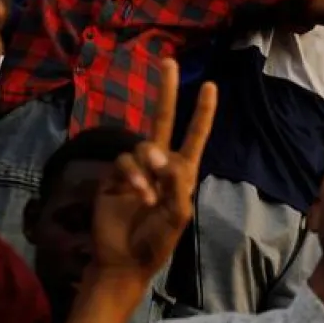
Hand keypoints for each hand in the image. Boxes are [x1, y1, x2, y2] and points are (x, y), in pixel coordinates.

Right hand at [90, 59, 215, 291]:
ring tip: (151, 193)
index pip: (194, 136)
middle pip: (163, 120)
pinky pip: (124, 162)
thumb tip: (165, 160)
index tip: (209, 86)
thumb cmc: (156, 242)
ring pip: (142, 146)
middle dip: (166, 91)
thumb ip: (177, 188)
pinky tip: (140, 195)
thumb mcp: (177, 217)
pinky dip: (134, 177)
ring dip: (149, 164)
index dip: (202, 112)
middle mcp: (158, 164)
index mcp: (181, 172)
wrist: (125, 261)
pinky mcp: (113, 177)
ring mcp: (135, 169)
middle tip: (167, 61)